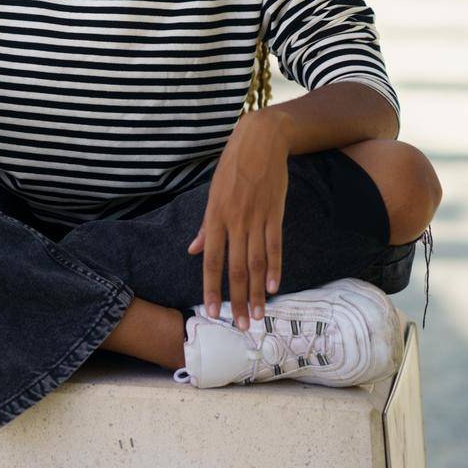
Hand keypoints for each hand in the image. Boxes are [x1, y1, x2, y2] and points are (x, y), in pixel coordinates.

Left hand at [187, 108, 292, 330]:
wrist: (260, 141)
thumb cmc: (232, 167)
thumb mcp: (212, 194)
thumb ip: (204, 226)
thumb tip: (192, 250)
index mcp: (214, 217)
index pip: (210, 261)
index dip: (211, 288)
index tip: (211, 312)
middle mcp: (234, 221)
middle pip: (236, 268)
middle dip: (237, 300)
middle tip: (240, 326)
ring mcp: (256, 218)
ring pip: (256, 262)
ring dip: (258, 291)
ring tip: (259, 315)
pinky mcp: (274, 213)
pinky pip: (275, 245)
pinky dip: (275, 267)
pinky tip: (275, 286)